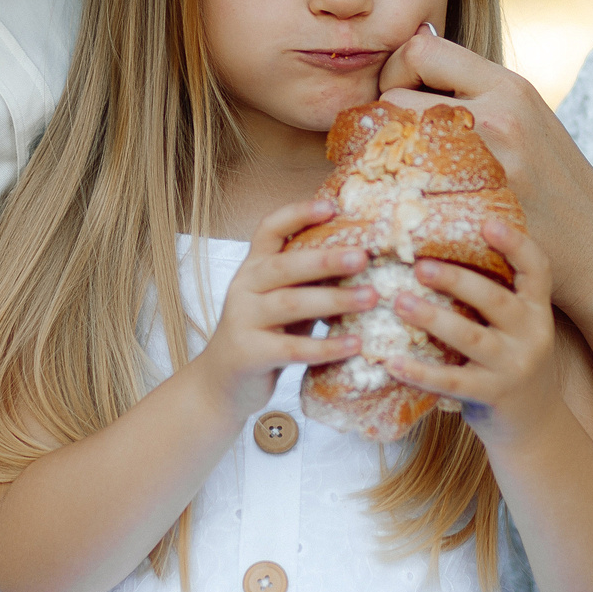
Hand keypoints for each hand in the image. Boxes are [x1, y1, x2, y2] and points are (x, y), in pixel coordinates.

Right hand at [195, 199, 370, 421]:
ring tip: (371, 298)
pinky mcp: (249, 354)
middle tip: (363, 257)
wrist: (221, 384)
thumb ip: (308, 281)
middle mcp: (244, 288)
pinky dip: (326, 346)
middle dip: (326, 259)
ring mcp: (243, 320)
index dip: (298, 214)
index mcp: (253, 268)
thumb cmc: (264, 335)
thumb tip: (363, 257)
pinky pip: (292, 349)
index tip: (331, 207)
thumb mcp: (282, 302)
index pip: (269, 229)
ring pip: (289, 303)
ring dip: (334, 300)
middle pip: (284, 265)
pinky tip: (355, 344)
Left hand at [375, 30, 592, 311]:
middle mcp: (497, 119)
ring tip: (399, 172)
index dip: (397, 70)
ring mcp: (485, 167)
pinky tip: (407, 205)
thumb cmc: (554, 180)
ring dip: (385, 157)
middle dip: (384, 119)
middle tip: (394, 143)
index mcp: (509, 87)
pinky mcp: (473, 212)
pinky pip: (404, 192)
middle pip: (395, 97)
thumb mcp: (528, 117)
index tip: (402, 96)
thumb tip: (417, 60)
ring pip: (392, 145)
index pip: (421, 49)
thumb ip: (479, 92)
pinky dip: (395, 195)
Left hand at [383, 222, 565, 445]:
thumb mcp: (516, 325)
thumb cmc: (511, 360)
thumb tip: (440, 250)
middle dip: (457, 280)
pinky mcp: (492, 396)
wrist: (534, 423)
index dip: (516, 244)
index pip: (537, 269)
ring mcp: (513, 367)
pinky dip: (420, 372)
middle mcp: (532, 335)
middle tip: (419, 265)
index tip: (487, 223)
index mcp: (537, 309)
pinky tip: (392, 361)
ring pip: (471, 338)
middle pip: (496, 300)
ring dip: (433, 318)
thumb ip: (494, 294)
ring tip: (399, 302)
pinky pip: (452, 382)